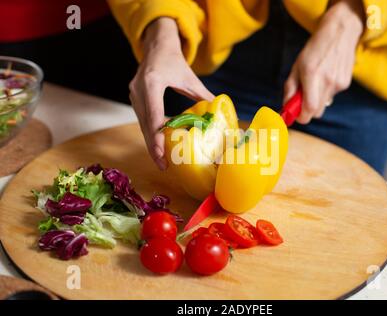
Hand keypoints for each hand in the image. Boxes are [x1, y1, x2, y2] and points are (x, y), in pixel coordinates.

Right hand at [129, 17, 213, 169]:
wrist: (156, 45)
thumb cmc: (174, 60)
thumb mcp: (190, 78)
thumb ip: (203, 95)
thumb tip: (219, 112)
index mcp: (152, 83)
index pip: (153, 115)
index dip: (157, 137)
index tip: (161, 154)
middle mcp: (139, 90)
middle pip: (145, 125)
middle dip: (153, 147)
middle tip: (163, 166)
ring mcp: (134, 94)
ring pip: (141, 125)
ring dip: (151, 143)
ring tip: (161, 161)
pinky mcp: (134, 98)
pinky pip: (142, 120)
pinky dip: (149, 134)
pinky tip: (158, 146)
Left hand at [283, 0, 364, 123]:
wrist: (340, 33)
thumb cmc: (314, 50)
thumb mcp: (296, 67)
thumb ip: (290, 89)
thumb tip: (285, 109)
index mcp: (311, 75)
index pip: (309, 109)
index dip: (301, 116)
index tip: (295, 114)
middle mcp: (326, 81)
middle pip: (316, 112)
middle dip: (307, 110)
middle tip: (301, 100)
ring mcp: (338, 83)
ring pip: (324, 104)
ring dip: (317, 98)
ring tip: (316, 80)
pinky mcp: (345, 83)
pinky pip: (332, 95)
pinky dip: (326, 90)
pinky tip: (327, 75)